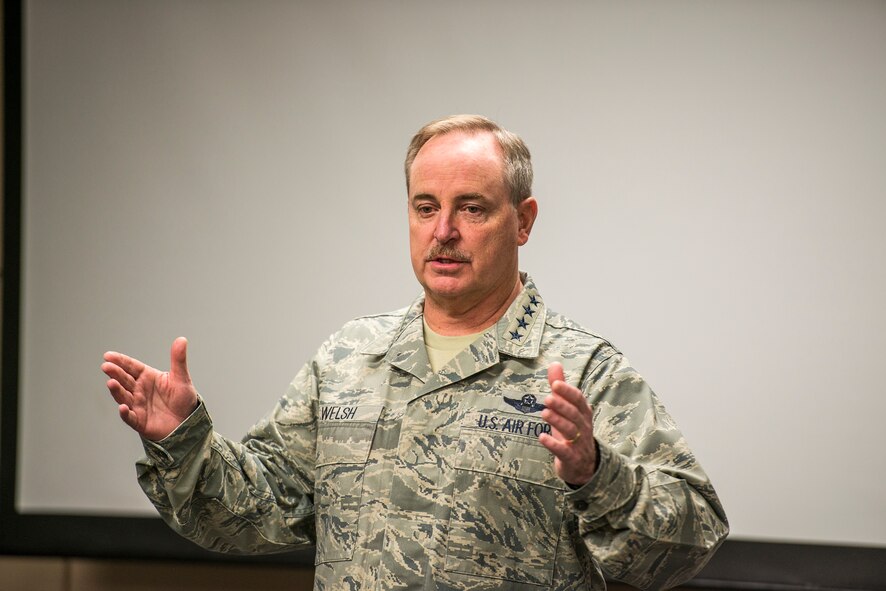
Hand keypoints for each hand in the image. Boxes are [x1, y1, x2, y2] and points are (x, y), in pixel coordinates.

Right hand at [101, 337, 198, 440]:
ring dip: (117, 391)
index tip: (108, 355)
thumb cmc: (182, 399)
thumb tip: (182, 339)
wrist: (187, 422)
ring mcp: (137, 405)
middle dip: (115, 373)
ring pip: (124, 397)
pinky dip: (125, 413)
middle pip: (124, 380)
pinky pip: (130, 417)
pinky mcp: (140, 421)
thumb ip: (178, 360)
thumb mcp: (181, 378)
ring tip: (111, 383)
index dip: (120, 361)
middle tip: (106, 366)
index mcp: (147, 377)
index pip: (131, 367)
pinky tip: (123, 408)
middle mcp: (139, 390)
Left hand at [539, 362, 597, 486]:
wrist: (584, 466)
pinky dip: (553, 444)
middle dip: (562, 406)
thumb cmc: (573, 431)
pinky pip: (564, 451)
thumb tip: (554, 363)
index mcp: (583, 413)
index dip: (568, 392)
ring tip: (544, 413)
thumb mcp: (567, 408)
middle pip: (574, 414)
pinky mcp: (571, 458)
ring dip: (558, 421)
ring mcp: (579, 443)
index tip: (556, 384)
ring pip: (570, 431)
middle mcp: (583, 427)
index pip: (578, 400)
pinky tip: (542, 437)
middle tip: (548, 398)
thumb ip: (560, 386)